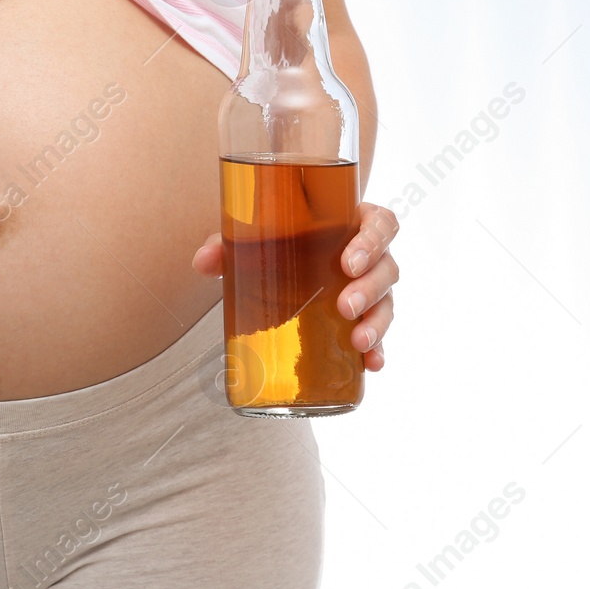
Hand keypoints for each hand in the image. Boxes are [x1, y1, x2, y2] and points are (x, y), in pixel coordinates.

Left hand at [191, 202, 399, 370]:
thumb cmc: (276, 243)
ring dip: (377, 323)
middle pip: (387, 267)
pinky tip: (371, 365)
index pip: (380, 223)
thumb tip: (202, 261)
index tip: (348, 262)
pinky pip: (380, 335)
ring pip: (387, 302)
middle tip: (344, 306)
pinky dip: (377, 351)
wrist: (278, 264)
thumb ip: (227, 245)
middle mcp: (368, 256)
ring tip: (357, 341)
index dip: (373, 240)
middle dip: (370, 289)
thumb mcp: (252, 240)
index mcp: (350, 224)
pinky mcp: (363, 319)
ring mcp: (369, 289)